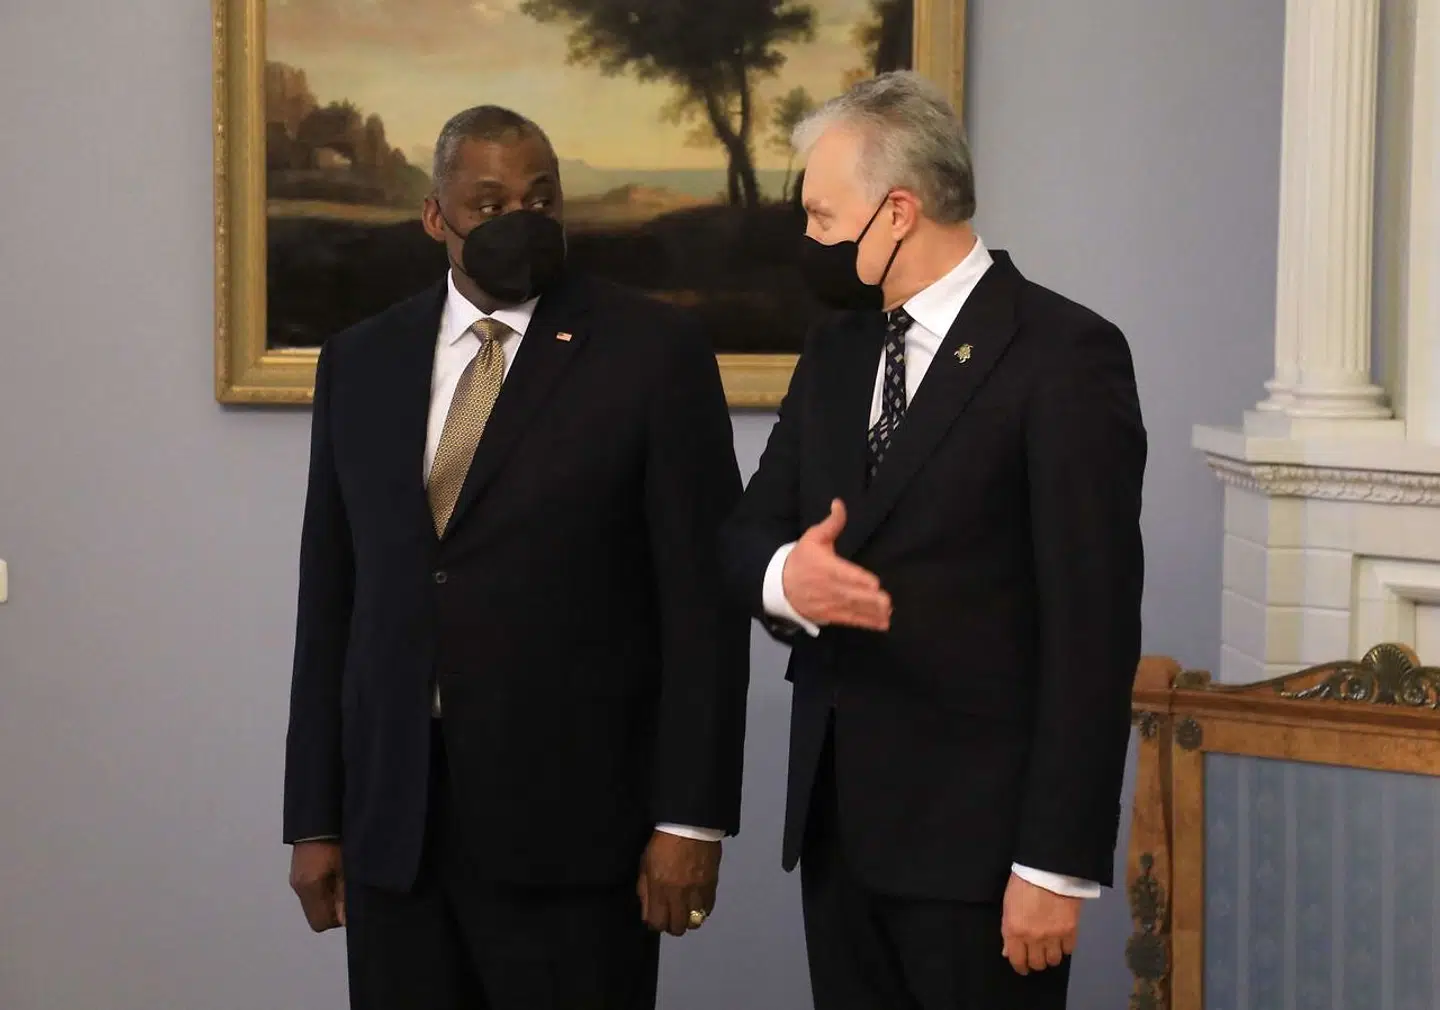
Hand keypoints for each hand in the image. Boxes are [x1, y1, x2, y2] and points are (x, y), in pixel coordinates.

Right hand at [290, 840, 344, 931]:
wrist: (320, 812)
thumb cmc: (336, 837)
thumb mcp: (346, 865)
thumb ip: (344, 894)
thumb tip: (344, 920)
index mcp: (309, 885)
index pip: (320, 923)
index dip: (338, 919)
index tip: (352, 905)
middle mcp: (298, 883)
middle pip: (316, 914)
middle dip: (334, 909)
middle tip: (351, 892)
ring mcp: (297, 875)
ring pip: (314, 900)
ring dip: (330, 897)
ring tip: (346, 878)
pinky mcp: (299, 867)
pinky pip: (312, 887)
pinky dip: (324, 886)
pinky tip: (337, 870)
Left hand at [636, 832, 720, 936]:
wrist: (689, 824)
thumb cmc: (662, 842)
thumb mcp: (645, 863)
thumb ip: (644, 889)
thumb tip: (646, 910)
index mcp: (659, 888)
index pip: (657, 923)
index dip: (655, 924)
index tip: (656, 917)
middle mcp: (678, 894)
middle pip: (678, 928)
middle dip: (672, 925)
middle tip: (671, 914)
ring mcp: (697, 891)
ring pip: (695, 922)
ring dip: (688, 918)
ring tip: (685, 909)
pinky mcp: (711, 885)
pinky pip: (708, 909)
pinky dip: (702, 909)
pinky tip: (697, 901)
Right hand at [781, 499, 891, 630]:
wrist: (779, 585)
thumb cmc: (801, 559)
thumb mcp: (812, 537)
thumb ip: (832, 523)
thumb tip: (839, 503)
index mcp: (826, 567)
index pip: (843, 574)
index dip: (858, 579)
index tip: (874, 583)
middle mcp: (828, 587)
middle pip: (850, 595)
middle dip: (869, 600)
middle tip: (886, 602)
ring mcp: (829, 604)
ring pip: (852, 610)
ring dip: (871, 613)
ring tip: (887, 615)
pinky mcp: (830, 615)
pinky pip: (849, 620)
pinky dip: (866, 623)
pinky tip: (881, 624)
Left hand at [1000, 873, 1079, 973]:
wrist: (1048, 868)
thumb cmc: (1023, 882)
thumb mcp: (1008, 905)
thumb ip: (1008, 930)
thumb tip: (1008, 951)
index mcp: (1014, 931)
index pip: (1017, 960)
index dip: (1020, 967)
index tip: (1023, 967)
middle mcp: (1033, 938)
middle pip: (1037, 963)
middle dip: (1036, 961)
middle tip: (1037, 955)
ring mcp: (1053, 936)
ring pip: (1054, 960)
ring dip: (1051, 956)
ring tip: (1050, 948)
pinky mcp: (1071, 930)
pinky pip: (1069, 949)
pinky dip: (1065, 947)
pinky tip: (1062, 940)